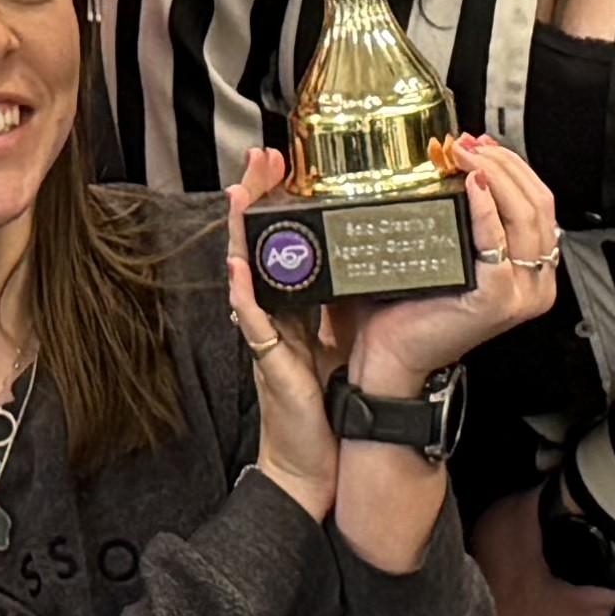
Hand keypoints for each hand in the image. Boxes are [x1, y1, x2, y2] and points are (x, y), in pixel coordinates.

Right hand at [216, 150, 340, 520]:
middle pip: (260, 245)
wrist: (318, 456)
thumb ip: (345, 298)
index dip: (280, 202)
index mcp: (295, 304)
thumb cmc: (328, 399)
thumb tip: (374, 255)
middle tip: (261, 160)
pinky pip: (254, 324)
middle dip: (257, 200)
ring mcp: (267, 335)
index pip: (285, 241)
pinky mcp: (270, 362)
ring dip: (242, 233)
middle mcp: (275, 313)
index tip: (286, 163)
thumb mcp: (340, 334)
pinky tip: (240, 269)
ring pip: (248, 274)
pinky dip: (244, 295)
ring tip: (242, 195)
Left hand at [327, 131, 560, 402]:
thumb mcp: (455, 254)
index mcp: (533, 271)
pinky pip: (497, 244)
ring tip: (466, 156)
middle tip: (470, 145)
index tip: (484, 144)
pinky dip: (485, 209)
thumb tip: (464, 165)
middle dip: (505, 164)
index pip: (541, 204)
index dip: (515, 166)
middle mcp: (535, 282)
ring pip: (524, 217)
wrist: (393, 354)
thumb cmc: (415, 307)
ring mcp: (519, 293)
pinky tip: (471, 186)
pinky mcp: (496, 300)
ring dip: (495, 175)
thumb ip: (471, 219)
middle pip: (538, 204)